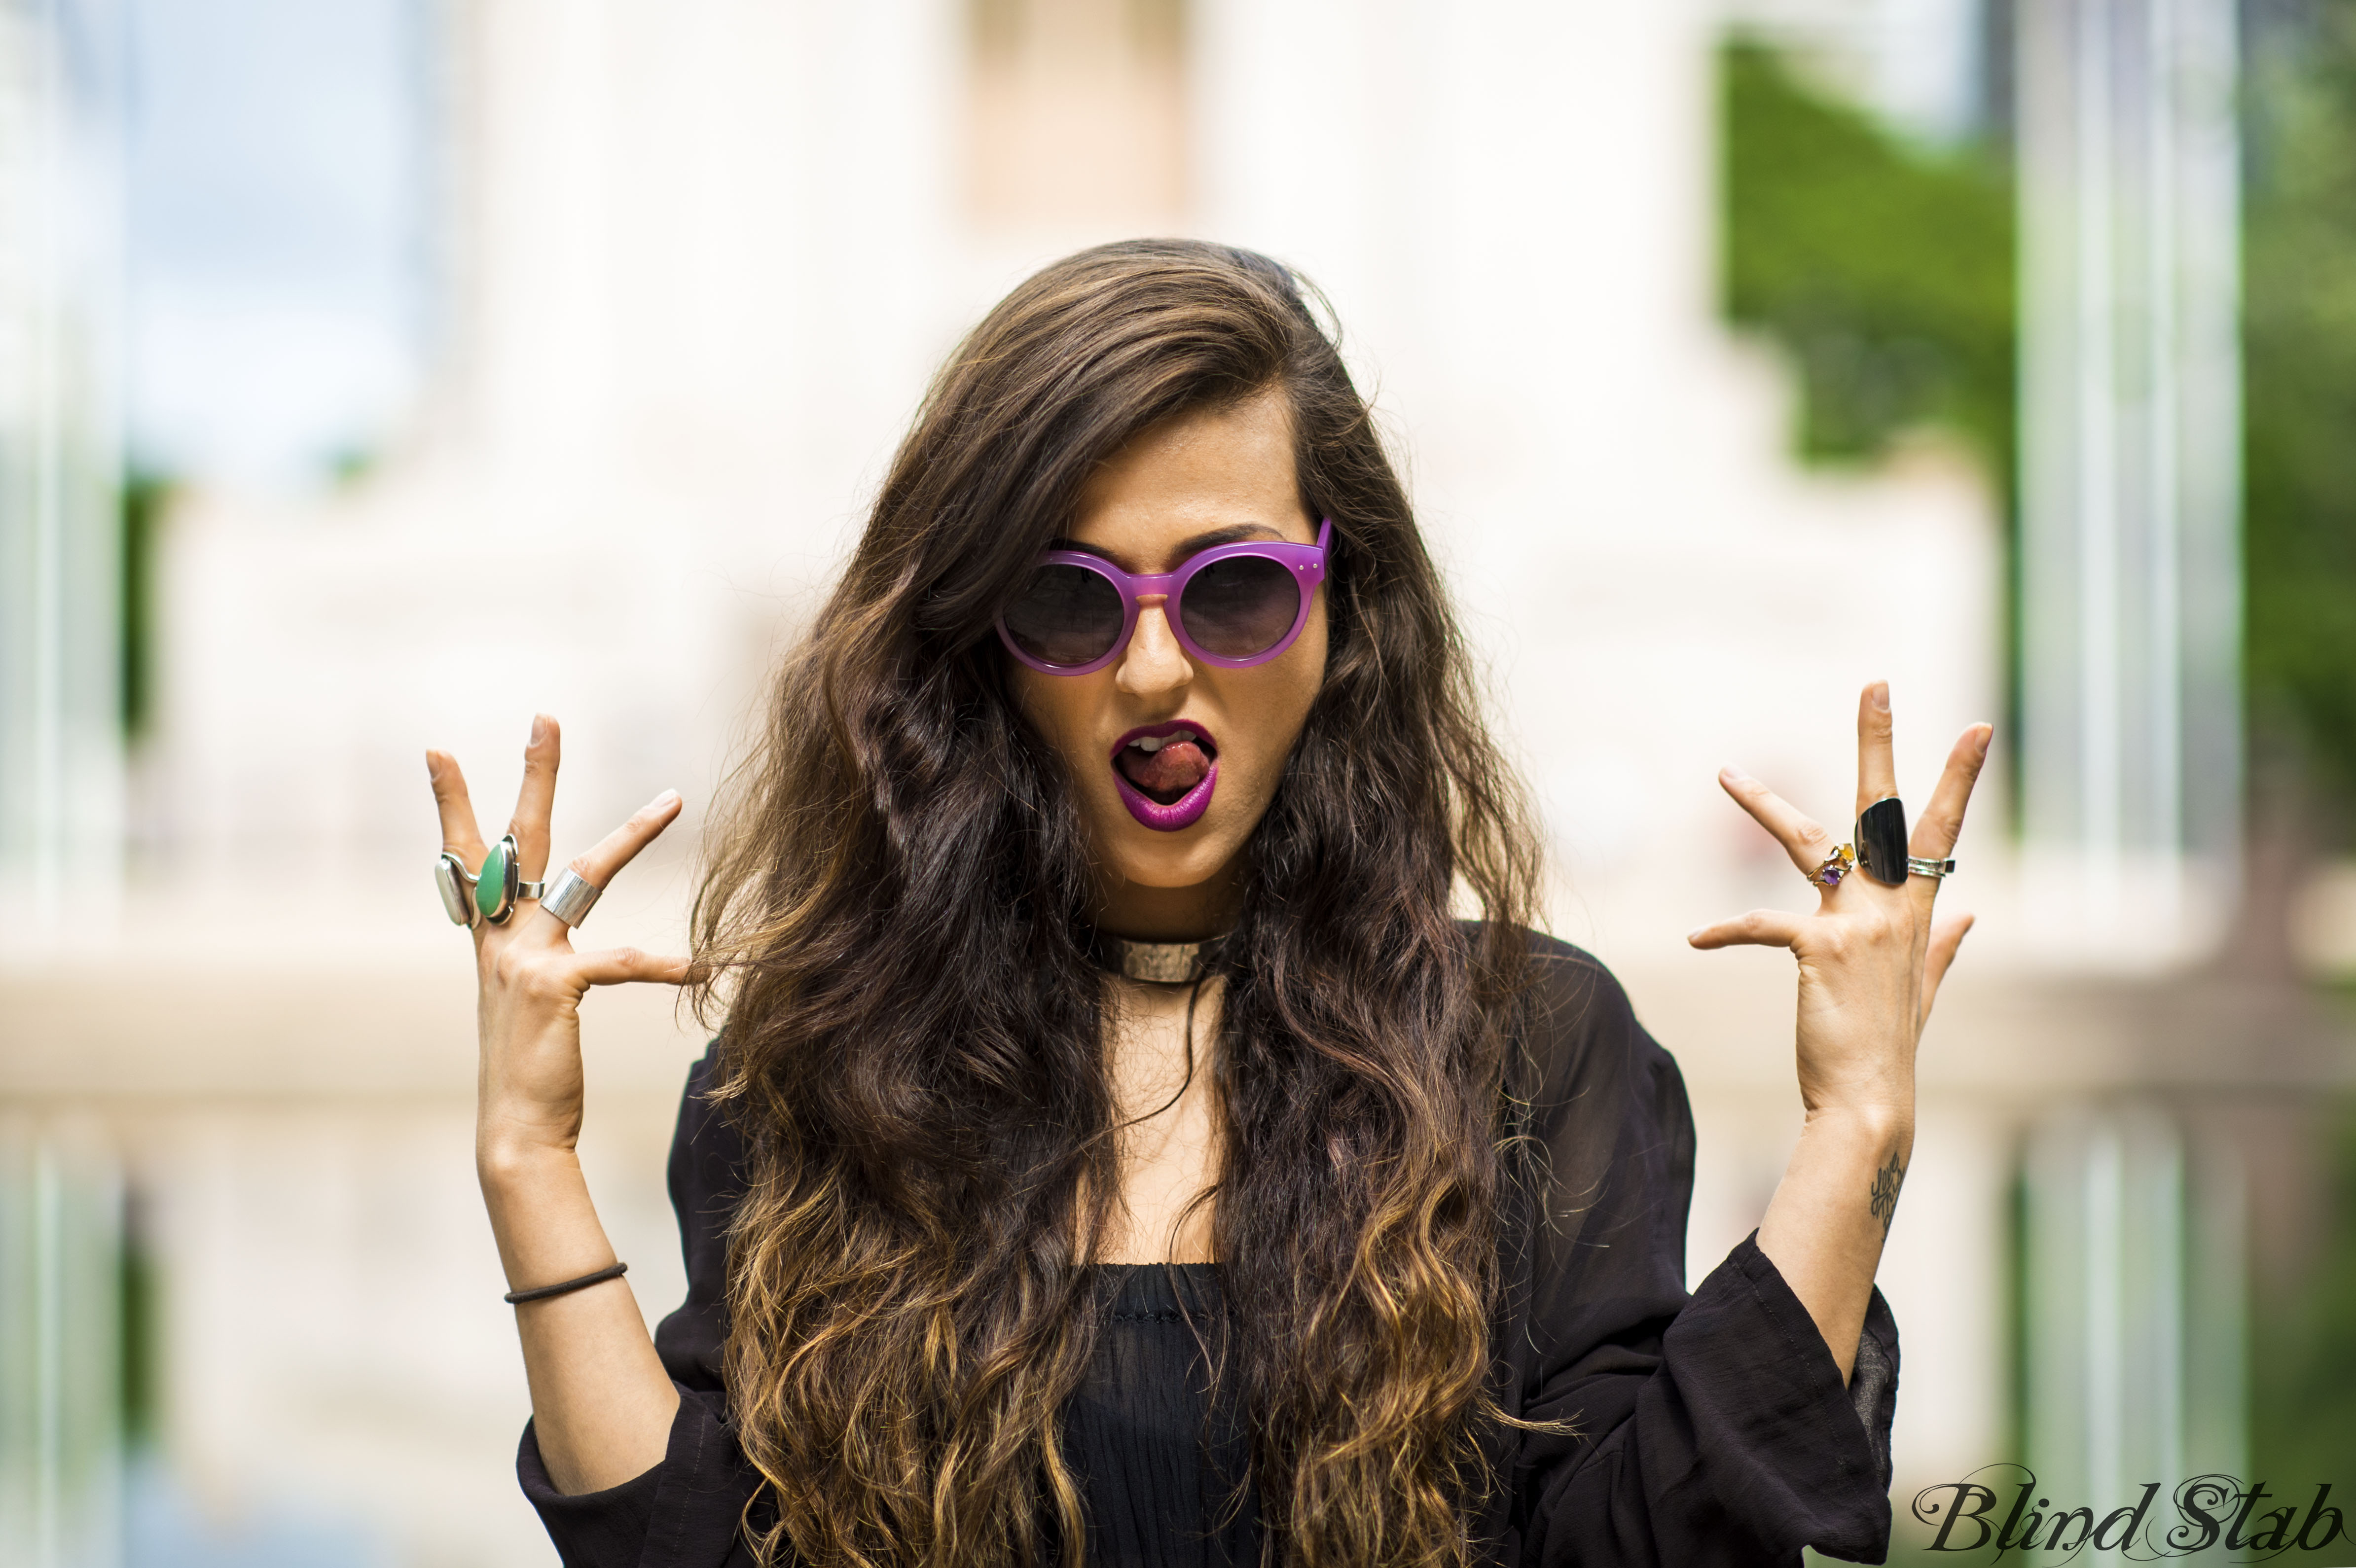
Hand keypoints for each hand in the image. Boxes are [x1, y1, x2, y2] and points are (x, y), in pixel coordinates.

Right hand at [427, 715, 688, 1171]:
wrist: (516, 1130)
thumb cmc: (532, 1068)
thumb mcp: (530, 1003)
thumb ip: (542, 963)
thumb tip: (560, 948)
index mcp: (494, 938)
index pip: (471, 855)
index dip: (454, 803)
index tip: (437, 751)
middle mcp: (503, 938)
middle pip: (521, 837)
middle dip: (534, 774)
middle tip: (546, 716)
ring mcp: (525, 959)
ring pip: (585, 875)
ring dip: (634, 833)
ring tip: (673, 798)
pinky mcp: (556, 988)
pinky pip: (618, 961)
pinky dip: (664, 965)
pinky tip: (702, 967)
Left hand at [1688, 683, 1990, 1127]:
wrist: (1870, 1101)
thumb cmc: (1888, 1045)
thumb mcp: (1924, 987)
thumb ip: (1945, 946)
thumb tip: (1970, 915)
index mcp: (1915, 910)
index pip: (1942, 830)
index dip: (1959, 777)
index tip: (1979, 727)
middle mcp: (1890, 906)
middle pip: (1884, 808)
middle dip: (1878, 742)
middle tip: (1875, 683)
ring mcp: (1857, 924)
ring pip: (1808, 843)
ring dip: (1763, 805)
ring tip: (1725, 773)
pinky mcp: (1818, 950)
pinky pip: (1761, 923)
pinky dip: (1723, 930)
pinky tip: (1694, 940)